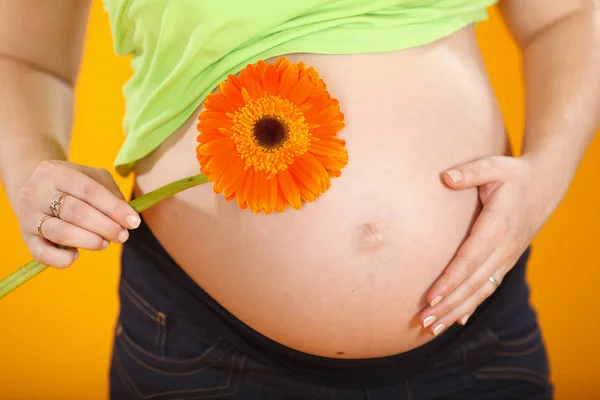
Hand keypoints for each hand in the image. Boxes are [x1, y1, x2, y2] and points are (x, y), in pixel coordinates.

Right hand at [17, 160, 139, 267]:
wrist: (34, 190)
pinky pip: (42, 254)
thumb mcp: (92, 177)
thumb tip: (126, 217)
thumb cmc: (72, 184)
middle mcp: (36, 192)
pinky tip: (76, 255)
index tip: (134, 222)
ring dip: (88, 241)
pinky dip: (62, 259)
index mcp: (55, 172)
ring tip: (105, 243)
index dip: (114, 208)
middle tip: (123, 236)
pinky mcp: (26, 238)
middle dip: (105, 226)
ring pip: (60, 233)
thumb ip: (111, 193)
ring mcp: (28, 216)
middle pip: (76, 212)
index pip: (89, 190)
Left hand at [418, 155, 555, 335]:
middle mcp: (503, 248)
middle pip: (472, 283)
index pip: (470, 259)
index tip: (431, 297)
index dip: (450, 280)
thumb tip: (446, 178)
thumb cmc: (514, 175)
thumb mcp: (494, 166)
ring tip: (432, 327)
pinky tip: (457, 320)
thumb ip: (470, 172)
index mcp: (497, 226)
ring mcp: (506, 257)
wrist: (544, 186)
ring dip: (456, 310)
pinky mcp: (505, 261)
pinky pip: (488, 287)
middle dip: (447, 304)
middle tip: (423, 321)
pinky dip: (473, 305)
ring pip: (480, 290)